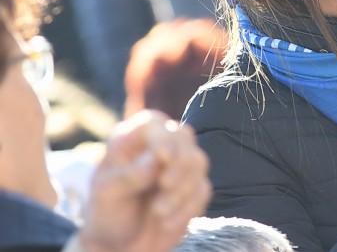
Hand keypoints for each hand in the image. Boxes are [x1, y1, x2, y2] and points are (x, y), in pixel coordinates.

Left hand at [77, 110, 211, 251]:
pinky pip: (203, 189)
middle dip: (179, 162)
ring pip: (198, 162)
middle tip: (165, 185)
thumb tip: (155, 160)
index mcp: (131, 139)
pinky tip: (166, 223)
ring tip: (158, 212)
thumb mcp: (106, 196)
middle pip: (184, 136)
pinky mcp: (193, 186)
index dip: (163, 136)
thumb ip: (128, 176)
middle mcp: (158, 146)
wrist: (120, 246)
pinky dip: (187, 208)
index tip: (164, 157)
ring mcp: (179, 165)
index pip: (154, 124)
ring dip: (182, 190)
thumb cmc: (107, 213)